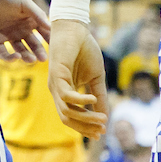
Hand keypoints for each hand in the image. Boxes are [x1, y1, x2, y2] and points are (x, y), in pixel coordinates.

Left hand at [0, 0, 49, 62]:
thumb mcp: (25, 2)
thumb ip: (37, 14)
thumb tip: (50, 27)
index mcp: (30, 21)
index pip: (44, 33)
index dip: (50, 41)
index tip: (56, 48)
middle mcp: (21, 30)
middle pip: (33, 44)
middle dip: (39, 52)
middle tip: (43, 58)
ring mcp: (9, 35)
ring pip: (20, 50)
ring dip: (27, 57)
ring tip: (31, 59)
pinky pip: (3, 52)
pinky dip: (10, 57)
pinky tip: (16, 57)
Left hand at [47, 19, 109, 139]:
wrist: (76, 29)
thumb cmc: (84, 51)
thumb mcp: (96, 78)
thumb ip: (99, 97)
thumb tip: (105, 118)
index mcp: (65, 92)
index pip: (71, 117)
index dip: (85, 127)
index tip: (101, 132)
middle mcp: (57, 90)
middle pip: (67, 118)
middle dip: (85, 127)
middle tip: (102, 129)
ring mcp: (55, 83)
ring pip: (66, 110)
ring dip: (86, 117)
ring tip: (102, 118)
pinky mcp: (56, 73)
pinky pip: (66, 95)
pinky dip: (80, 100)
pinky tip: (92, 98)